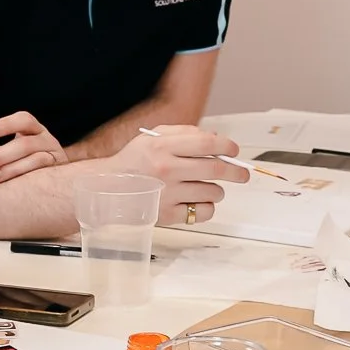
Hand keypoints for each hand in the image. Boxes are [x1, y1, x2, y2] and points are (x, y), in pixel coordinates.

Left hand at [0, 109, 66, 182]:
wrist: (58, 181)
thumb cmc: (24, 164)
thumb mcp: (15, 151)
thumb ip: (0, 153)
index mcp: (34, 129)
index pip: (24, 120)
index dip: (6, 124)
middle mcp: (47, 140)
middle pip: (25, 144)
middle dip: (0, 155)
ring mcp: (56, 156)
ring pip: (36, 159)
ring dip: (11, 169)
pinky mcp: (60, 173)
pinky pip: (45, 175)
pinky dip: (26, 178)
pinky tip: (13, 188)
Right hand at [109, 125, 247, 225]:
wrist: (108, 189)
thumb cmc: (133, 162)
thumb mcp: (152, 137)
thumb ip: (184, 133)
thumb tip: (216, 139)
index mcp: (162, 146)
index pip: (206, 143)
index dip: (227, 146)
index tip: (234, 150)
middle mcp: (166, 169)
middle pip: (216, 169)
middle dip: (236, 171)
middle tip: (242, 174)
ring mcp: (168, 194)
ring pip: (213, 192)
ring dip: (217, 190)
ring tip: (207, 187)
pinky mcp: (168, 215)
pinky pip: (203, 212)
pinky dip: (207, 208)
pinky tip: (198, 202)